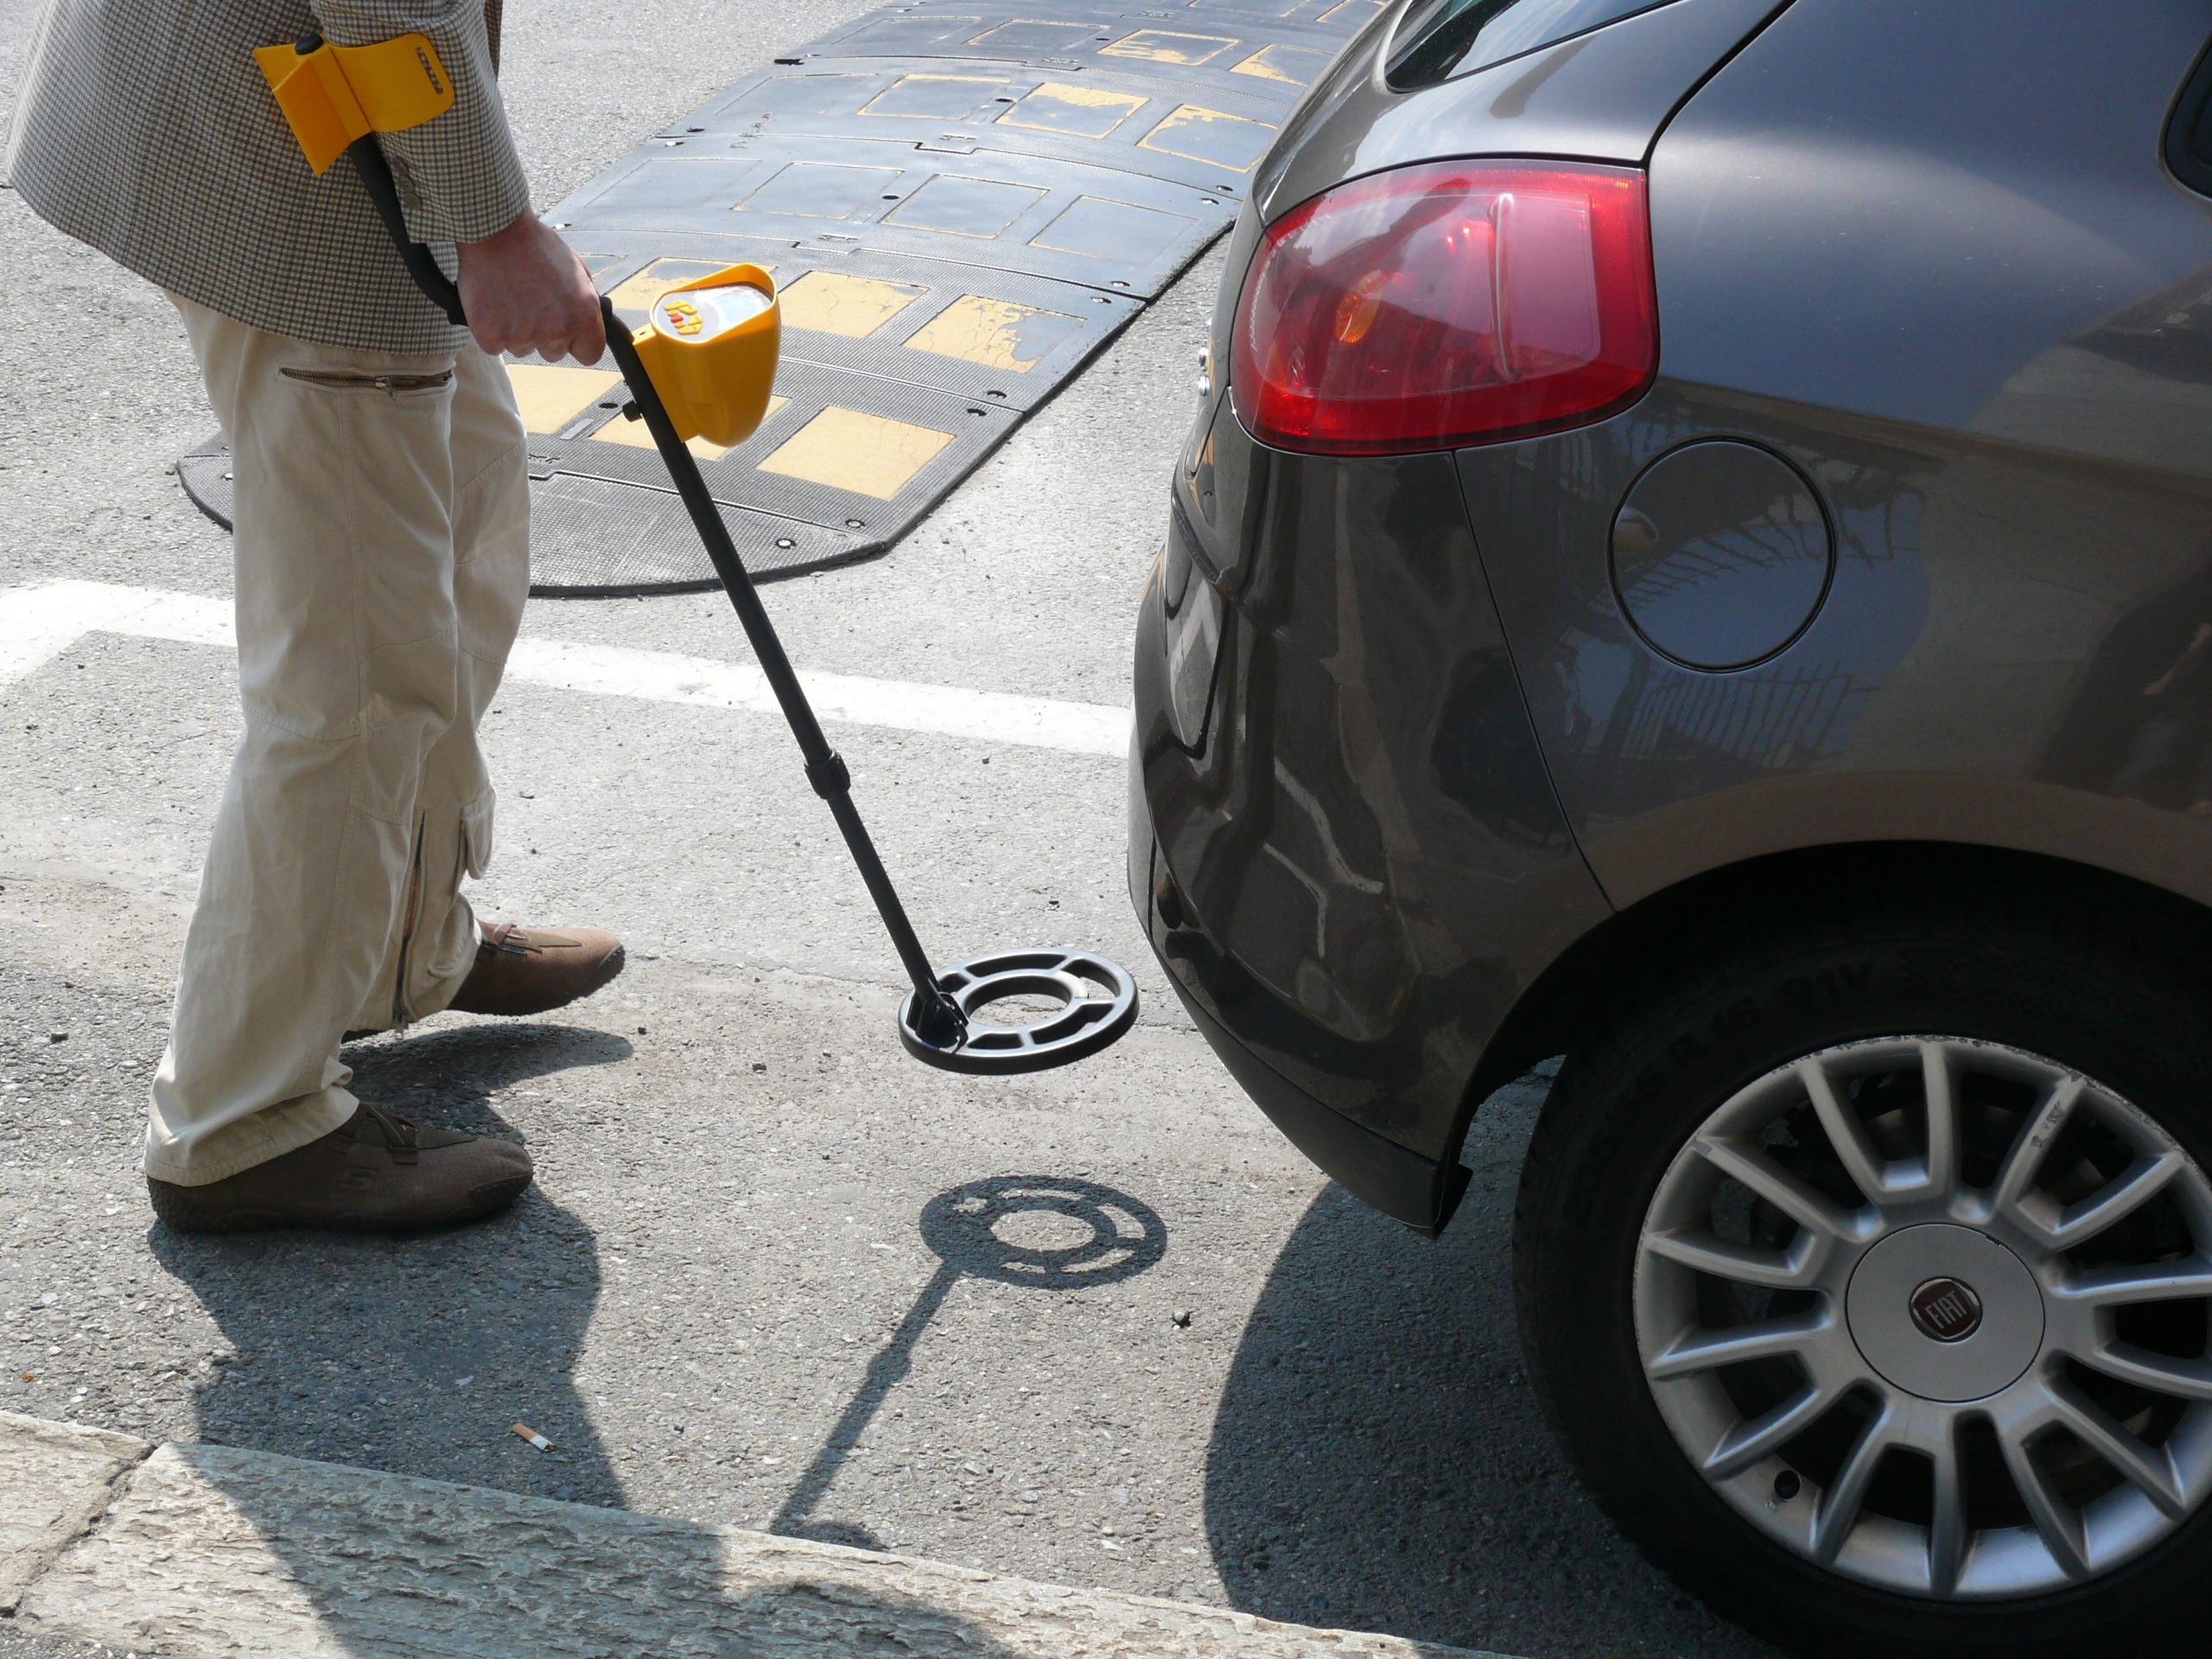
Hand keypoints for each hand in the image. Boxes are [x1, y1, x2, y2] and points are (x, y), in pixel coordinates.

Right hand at [454, 211, 606, 363]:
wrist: (494, 229)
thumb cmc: (536, 246)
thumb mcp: (576, 270)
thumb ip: (586, 302)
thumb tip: (591, 325)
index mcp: (584, 315)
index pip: (590, 355)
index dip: (577, 344)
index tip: (567, 333)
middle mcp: (557, 329)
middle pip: (554, 353)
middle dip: (544, 335)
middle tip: (530, 303)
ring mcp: (523, 334)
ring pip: (523, 349)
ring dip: (516, 331)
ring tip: (510, 297)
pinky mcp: (491, 334)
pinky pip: (495, 346)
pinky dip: (491, 330)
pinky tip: (492, 303)